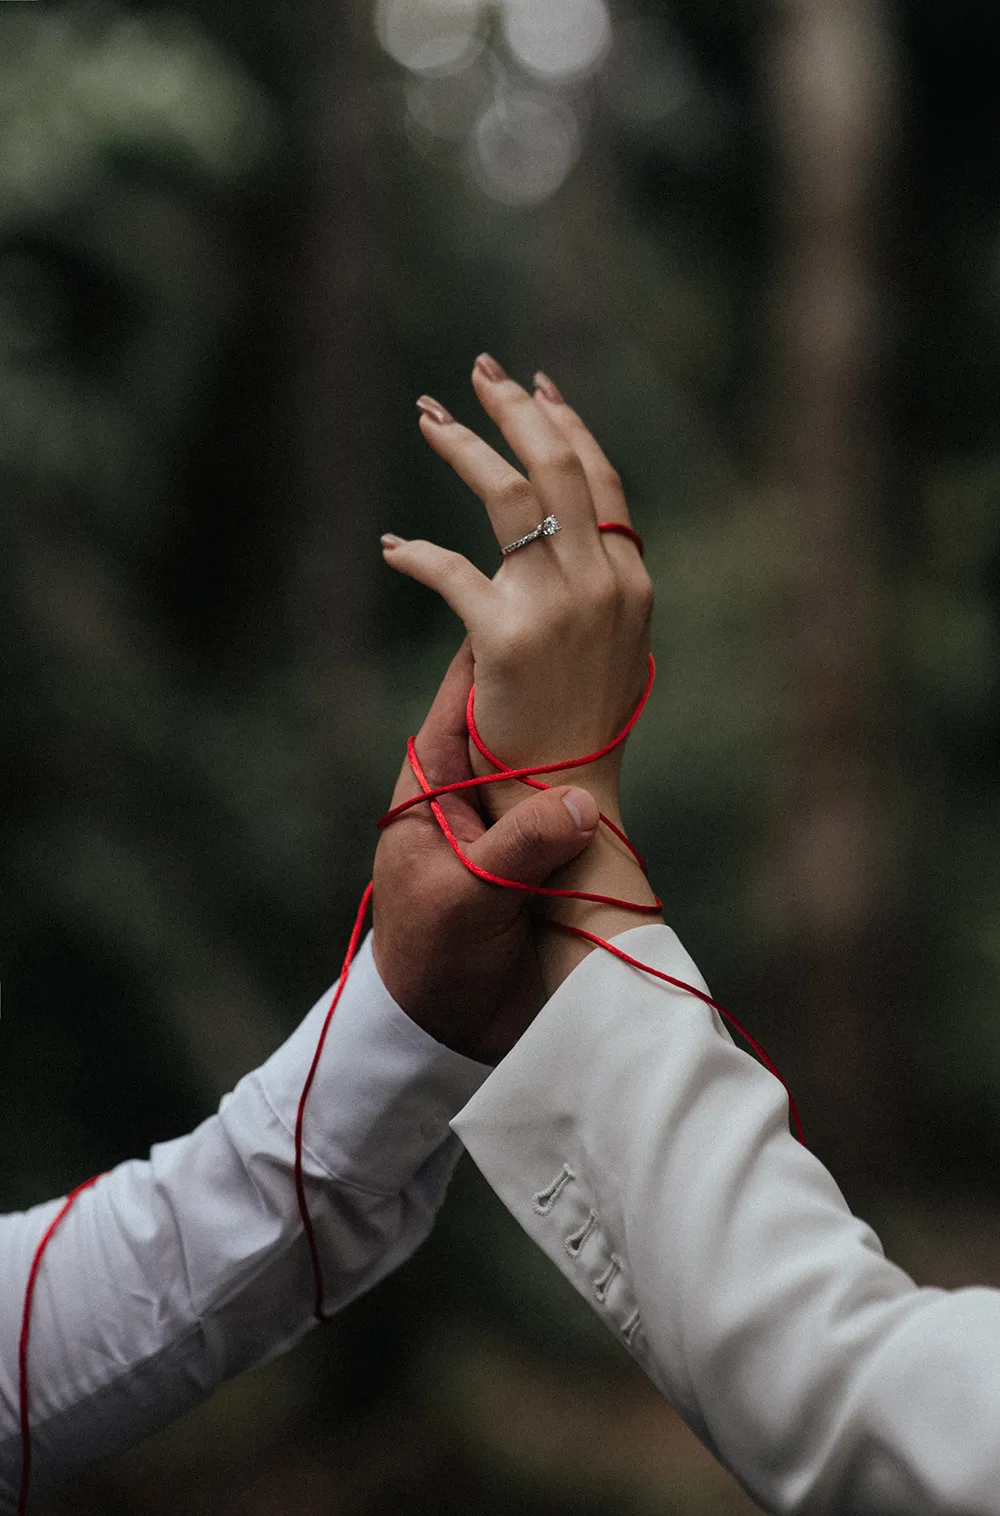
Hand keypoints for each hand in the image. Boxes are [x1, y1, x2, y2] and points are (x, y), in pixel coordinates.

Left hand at [371, 640, 601, 1063]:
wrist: (444, 1033)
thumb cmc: (431, 961)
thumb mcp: (467, 899)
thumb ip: (517, 848)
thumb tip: (579, 802)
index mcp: (434, 779)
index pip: (463, 689)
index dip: (499, 644)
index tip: (543, 603)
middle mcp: (473, 786)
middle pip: (514, 712)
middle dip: (553, 680)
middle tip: (604, 636)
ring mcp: (510, 816)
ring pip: (550, 753)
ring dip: (580, 732)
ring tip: (624, 684)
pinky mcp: (544, 851)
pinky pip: (572, 800)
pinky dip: (597, 782)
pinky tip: (627, 758)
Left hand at [382, 359, 653, 825]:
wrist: (569, 796)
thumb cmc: (580, 726)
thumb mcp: (609, 645)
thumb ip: (591, 584)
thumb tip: (560, 534)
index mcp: (631, 581)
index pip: (602, 480)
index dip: (569, 426)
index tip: (536, 388)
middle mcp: (604, 582)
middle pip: (559, 467)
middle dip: (515, 410)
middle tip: (478, 371)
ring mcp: (559, 607)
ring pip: (510, 494)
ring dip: (464, 446)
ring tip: (428, 417)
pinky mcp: (507, 637)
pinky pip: (451, 571)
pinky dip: (417, 555)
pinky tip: (392, 547)